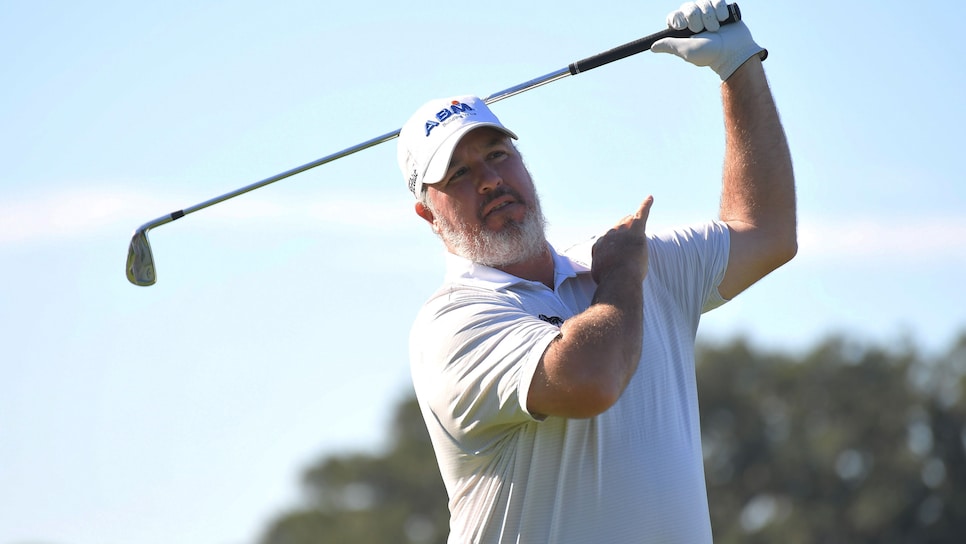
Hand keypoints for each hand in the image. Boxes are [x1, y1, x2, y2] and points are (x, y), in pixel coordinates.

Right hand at [591, 197, 652, 284]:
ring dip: (632, 223)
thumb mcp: (599, 274)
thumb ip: (601, 266)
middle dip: (623, 234)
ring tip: (636, 221)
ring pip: (628, 221)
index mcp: (599, 245)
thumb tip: (602, 268)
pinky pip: (641, 214)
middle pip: (617, 228)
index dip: (614, 248)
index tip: (617, 257)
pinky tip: (650, 198)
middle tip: (629, 244)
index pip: (607, 240)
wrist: (619, 279)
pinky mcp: (636, 230)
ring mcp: (622, 232)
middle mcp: (608, 235)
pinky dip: (646, 205)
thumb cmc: (610, 281)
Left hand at [651, 0, 765, 80]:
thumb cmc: (709, 54)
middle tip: (704, 31)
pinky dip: (720, 10)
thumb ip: (670, 45)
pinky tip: (724, 20)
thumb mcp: (686, 50)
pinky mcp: (720, 8)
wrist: (734, 51)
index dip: (678, 19)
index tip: (683, 26)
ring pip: (702, 2)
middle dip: (696, 18)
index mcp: (683, 30)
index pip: (674, 17)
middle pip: (688, 7)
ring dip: (709, 15)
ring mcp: (707, 13)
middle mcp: (694, 20)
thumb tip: (652, 46)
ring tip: (716, 29)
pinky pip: (716, 0)